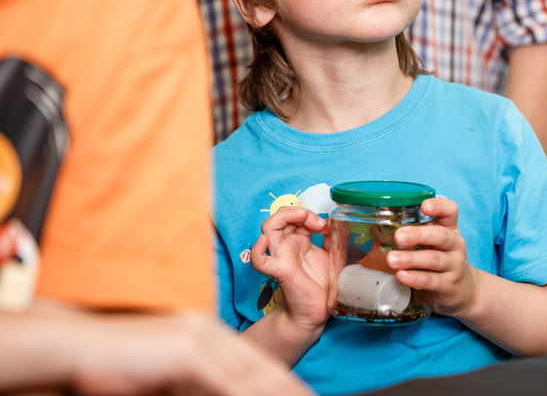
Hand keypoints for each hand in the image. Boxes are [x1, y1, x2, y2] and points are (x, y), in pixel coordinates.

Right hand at [71, 312, 312, 395]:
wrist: (79, 346)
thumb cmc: (116, 365)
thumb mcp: (167, 375)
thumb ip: (194, 383)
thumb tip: (216, 389)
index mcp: (207, 334)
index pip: (255, 364)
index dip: (283, 383)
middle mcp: (209, 333)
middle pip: (261, 370)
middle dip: (289, 390)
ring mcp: (200, 341)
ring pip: (251, 378)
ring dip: (277, 394)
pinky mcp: (187, 354)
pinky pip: (226, 383)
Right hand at [250, 206, 331, 332]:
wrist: (317, 311)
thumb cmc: (322, 285)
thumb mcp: (333, 256)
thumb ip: (333, 238)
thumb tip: (334, 221)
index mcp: (300, 241)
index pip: (297, 216)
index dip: (311, 214)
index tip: (327, 225)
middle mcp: (288, 246)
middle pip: (281, 216)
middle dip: (300, 212)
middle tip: (318, 223)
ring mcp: (281, 257)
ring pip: (268, 228)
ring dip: (284, 216)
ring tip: (303, 219)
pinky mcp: (279, 271)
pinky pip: (259, 261)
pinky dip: (257, 251)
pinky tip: (263, 241)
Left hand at [386, 198, 477, 316]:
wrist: (465, 292)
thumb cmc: (440, 262)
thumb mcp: (431, 245)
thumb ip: (412, 235)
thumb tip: (375, 229)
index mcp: (449, 229)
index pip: (450, 211)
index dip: (439, 206)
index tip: (424, 206)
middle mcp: (455, 245)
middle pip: (440, 235)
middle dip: (418, 234)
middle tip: (398, 237)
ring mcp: (454, 265)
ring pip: (434, 259)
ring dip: (411, 259)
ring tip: (392, 259)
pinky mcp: (449, 285)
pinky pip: (431, 280)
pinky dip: (415, 278)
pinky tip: (401, 276)